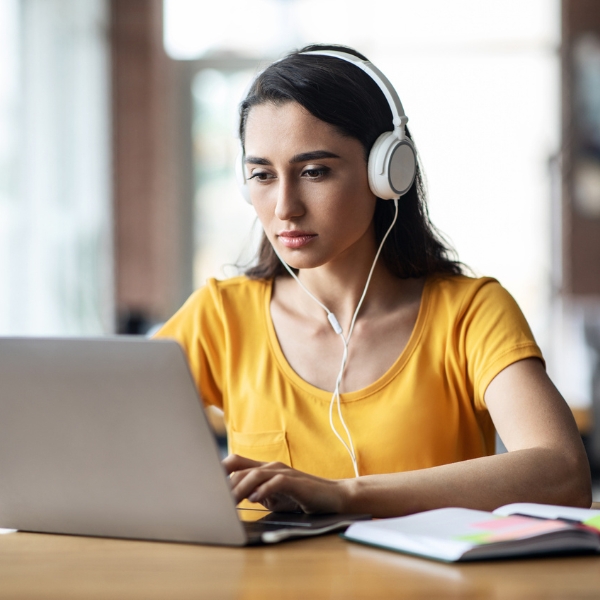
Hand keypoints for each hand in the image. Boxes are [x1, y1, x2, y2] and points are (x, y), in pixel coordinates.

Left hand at [222, 454, 349, 513]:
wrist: (332, 496)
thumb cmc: (301, 497)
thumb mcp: (274, 497)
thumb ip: (257, 494)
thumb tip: (235, 501)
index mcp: (264, 469)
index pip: (235, 462)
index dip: (218, 470)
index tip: (204, 484)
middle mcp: (271, 466)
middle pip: (240, 469)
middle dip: (225, 485)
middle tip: (213, 500)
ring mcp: (283, 472)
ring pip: (255, 475)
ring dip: (240, 489)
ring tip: (230, 502)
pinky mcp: (295, 481)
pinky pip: (276, 482)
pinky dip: (263, 490)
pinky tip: (254, 499)